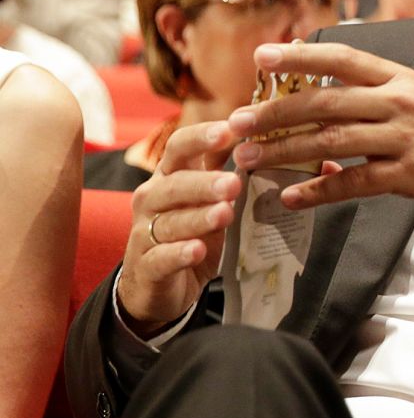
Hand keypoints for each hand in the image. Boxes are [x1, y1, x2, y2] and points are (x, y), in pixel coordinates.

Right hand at [116, 122, 244, 333]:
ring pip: (169, 222)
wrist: (158, 286)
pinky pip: (161, 258)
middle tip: (233, 183)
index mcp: (170, 177)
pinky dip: (179, 254)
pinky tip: (196, 251)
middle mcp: (151, 200)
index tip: (229, 130)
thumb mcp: (211, 204)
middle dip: (204, 183)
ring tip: (224, 214)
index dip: (201, 137)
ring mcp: (144, 233)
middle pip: (174, 185)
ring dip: (198, 218)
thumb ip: (228, 181)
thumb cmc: (191, 235)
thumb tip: (265, 148)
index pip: (179, 148)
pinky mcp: (146, 268)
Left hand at [228, 42, 413, 245]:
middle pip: (326, 101)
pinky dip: (318, 190)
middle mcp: (403, 102)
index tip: (261, 55)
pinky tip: (292, 196)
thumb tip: (330, 102)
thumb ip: (381, 99)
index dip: (300, 54)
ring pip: (332, 141)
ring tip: (249, 161)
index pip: (343, 58)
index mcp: (404, 79)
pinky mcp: (412, 174)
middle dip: (275, 112)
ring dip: (284, 151)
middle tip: (237, 122)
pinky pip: (354, 182)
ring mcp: (408, 137)